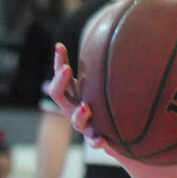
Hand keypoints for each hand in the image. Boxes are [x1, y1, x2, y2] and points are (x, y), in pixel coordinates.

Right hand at [42, 43, 124, 159]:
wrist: (118, 136)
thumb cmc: (107, 105)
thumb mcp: (104, 86)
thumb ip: (106, 67)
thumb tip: (116, 36)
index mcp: (74, 94)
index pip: (61, 76)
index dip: (58, 62)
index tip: (60, 46)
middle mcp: (74, 108)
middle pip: (58, 95)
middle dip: (60, 81)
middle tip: (67, 69)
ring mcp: (83, 125)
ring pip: (75, 121)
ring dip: (79, 114)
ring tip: (87, 107)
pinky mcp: (95, 139)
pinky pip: (93, 142)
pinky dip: (96, 141)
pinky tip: (102, 139)